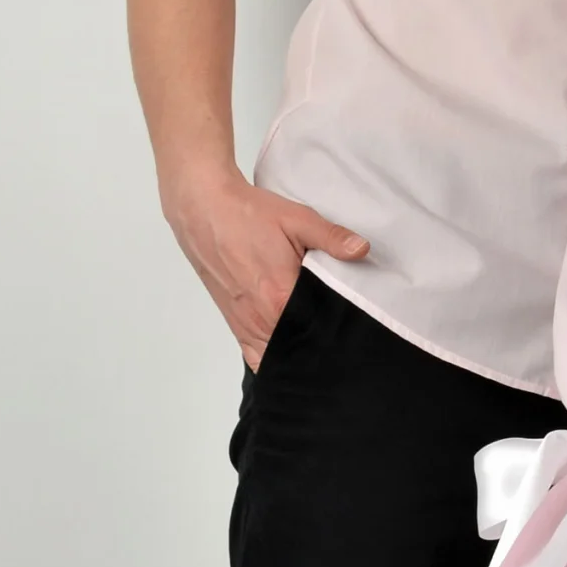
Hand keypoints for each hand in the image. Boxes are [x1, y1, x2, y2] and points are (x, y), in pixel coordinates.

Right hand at [162, 160, 366, 368]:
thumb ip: (332, 238)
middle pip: (299, 348)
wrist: (204, 210)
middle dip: (320, 346)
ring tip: (318, 344)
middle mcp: (261, 318)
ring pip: (278, 356)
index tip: (354, 329)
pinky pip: (255, 354)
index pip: (319, 331)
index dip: (339, 333)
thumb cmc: (248, 215)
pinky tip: (289, 348)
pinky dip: (273, 356)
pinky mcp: (233, 321)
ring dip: (297, 352)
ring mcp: (245, 323)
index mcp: (280, 297)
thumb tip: (362, 249)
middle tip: (341, 338)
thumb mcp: (297, 219)